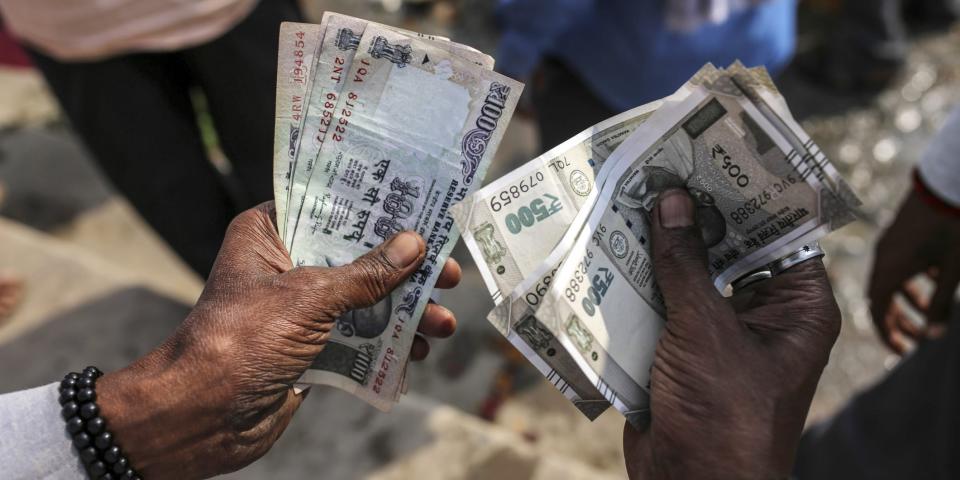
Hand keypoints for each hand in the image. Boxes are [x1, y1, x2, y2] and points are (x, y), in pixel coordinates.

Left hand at [95, 203, 459, 477]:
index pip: (330, 206)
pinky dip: (387, 345)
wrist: (203, 417)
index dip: (377, 208)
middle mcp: (284, 266)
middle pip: (358, 258)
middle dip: (405, 272)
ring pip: (364, 302)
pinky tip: (416, 353)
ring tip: (442, 324)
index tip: (422, 207)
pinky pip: (357, 338)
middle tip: (448, 276)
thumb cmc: (243, 341)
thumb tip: (415, 245)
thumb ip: (366, 274)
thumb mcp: (310, 297)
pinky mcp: (308, 348)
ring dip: (405, 314)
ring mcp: (297, 310)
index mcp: (268, 235)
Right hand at [623, 190, 840, 478]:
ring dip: (654, 250)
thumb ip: (686, 264)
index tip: (709, 151)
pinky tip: (603, 252)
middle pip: (725, 250)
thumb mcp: (705, 330)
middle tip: (653, 169)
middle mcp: (761, 314)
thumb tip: (673, 200)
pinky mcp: (678, 352)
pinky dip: (633, 285)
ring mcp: (716, 334)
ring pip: (686, 277)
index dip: (745, 191)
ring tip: (621, 200)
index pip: (777, 230)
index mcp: (795, 306)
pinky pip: (658, 307)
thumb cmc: (722, 414)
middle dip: (688, 217)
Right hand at [869, 189, 959, 352]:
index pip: (878, 312)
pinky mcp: (899, 234)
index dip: (888, 334)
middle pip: (882, 298)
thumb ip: (941, 304)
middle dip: (900, 320)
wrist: (947, 184)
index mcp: (889, 271)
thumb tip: (934, 335)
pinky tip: (937, 280)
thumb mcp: (953, 272)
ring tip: (931, 311)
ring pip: (892, 281)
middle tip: (918, 338)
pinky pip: (898, 265)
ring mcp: (890, 245)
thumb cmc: (953, 229)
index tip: (902, 351)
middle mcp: (883, 259)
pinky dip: (913, 280)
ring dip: (908, 300)